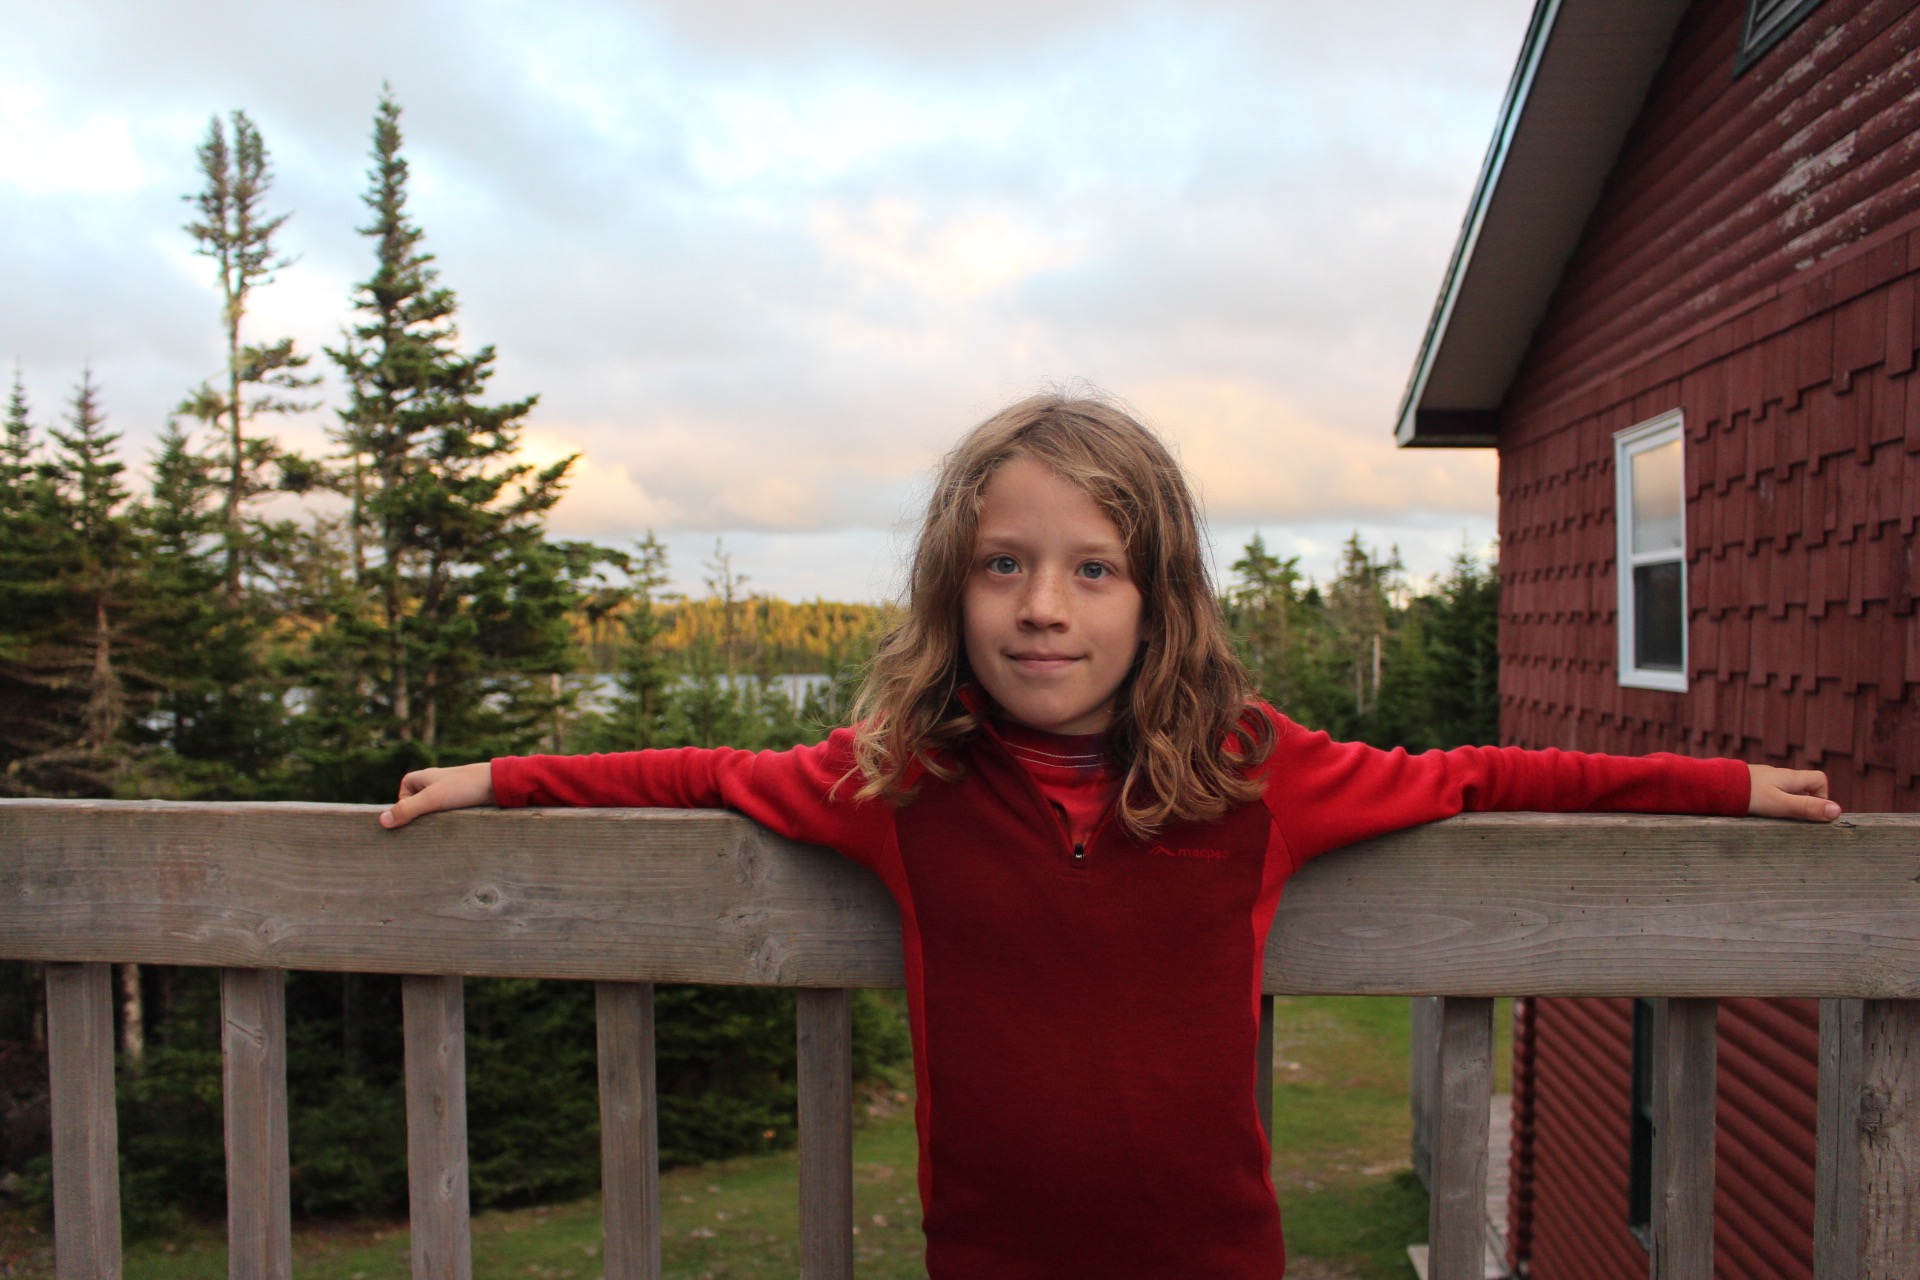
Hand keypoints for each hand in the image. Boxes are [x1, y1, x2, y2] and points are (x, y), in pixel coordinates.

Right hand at [380, 762, 494, 828]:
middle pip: (416, 805)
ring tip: (437, 832)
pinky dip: (446, 822)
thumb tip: (382, 821)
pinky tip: (450, 831)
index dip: (403, 806)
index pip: (402, 794)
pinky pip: (446, 814)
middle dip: (417, 818)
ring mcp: (448, 793)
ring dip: (433, 822)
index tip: (410, 819)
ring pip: (432, 811)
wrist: (498, 784)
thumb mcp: (432, 799)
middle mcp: (434, 784)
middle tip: (421, 832)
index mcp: (423, 777)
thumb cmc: (464, 787)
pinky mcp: (461, 802)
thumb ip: (408, 809)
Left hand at [1747, 764, 1839, 821]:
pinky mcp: (1751, 785)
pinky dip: (1771, 804)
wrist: (1714, 785)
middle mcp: (1779, 776)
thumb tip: (1837, 811)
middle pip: (1802, 787)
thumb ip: (1806, 808)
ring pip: (1785, 791)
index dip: (1822, 796)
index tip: (1812, 813)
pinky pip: (1769, 794)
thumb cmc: (1748, 795)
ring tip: (1777, 819)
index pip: (1819, 779)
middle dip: (1804, 804)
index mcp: (1790, 777)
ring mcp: (1764, 779)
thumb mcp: (1781, 804)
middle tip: (1795, 820)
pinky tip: (1761, 814)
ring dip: (1787, 805)